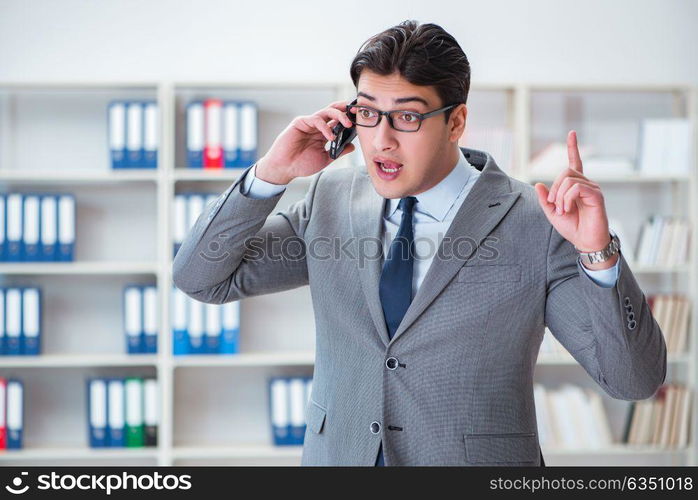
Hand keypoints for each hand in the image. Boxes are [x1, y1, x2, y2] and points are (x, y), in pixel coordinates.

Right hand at [256, 100, 355, 183]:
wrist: (285, 168)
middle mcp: (317, 126)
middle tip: (356, 112)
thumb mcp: (326, 158)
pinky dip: (325, 127)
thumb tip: (353, 146)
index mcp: (323, 133)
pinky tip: (330, 136)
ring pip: (326, 112)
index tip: (361, 119)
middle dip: (346, 110)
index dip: (349, 118)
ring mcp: (309, 123)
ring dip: (339, 116)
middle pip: (334, 111)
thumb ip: (339, 151)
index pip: (338, 121)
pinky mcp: (300, 123)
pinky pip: (316, 120)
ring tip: (347, 125)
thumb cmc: (302, 164)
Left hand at [534, 131, 616, 268]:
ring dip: (560, 196)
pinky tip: (568, 209)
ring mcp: (592, 188)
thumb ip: (545, 199)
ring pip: (569, 180)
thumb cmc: (571, 226)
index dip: (573, 147)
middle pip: (566, 171)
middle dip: (555, 188)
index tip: (571, 133)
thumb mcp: (552, 212)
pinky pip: (576, 188)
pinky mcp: (596, 195)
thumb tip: (538, 184)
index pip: (575, 162)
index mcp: (575, 186)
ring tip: (563, 210)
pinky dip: (567, 198)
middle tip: (555, 205)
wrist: (584, 241)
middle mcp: (586, 183)